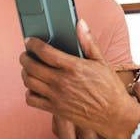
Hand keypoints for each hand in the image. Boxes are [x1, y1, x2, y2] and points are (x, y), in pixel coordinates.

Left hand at [20, 19, 136, 135]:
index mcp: (73, 67)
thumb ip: (88, 41)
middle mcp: (62, 82)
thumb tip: (80, 23)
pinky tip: (35, 87)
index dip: (33, 44)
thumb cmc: (110, 88)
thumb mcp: (102, 61)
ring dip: (25, 73)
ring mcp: (57, 97)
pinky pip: (32, 100)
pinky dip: (29, 92)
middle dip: (25, 57)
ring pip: (29, 82)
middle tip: (26, 54)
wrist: (114, 115)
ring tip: (29, 69)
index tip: (30, 41)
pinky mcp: (55, 109)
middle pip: (31, 66)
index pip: (44, 51)